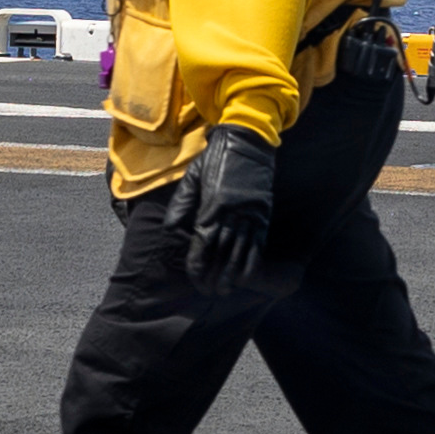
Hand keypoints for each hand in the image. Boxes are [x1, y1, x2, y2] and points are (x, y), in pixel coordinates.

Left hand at [164, 123, 276, 291]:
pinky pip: (258, 243)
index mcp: (211, 206)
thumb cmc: (214, 158)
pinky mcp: (262, 213)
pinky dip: (253, 261)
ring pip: (241, 252)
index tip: (196, 279)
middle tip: (210, 292)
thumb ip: (181, 205)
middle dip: (215, 276)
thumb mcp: (192, 177)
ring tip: (227, 289)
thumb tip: (171, 230)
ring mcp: (249, 215)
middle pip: (222, 253)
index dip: (198, 265)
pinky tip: (248, 274)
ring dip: (233, 274)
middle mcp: (231, 214)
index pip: (203, 245)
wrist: (246, 141)